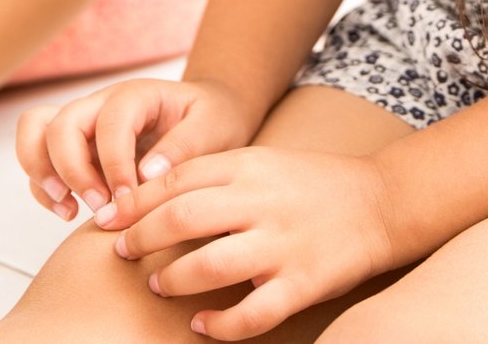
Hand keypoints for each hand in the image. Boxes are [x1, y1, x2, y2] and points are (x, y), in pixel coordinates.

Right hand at [17, 77, 259, 225]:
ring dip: (43, 172)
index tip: (129, 199)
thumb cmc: (212, 121)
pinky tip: (69, 212)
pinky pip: (37, 158)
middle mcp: (100, 104)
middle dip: (72, 170)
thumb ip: (184, 147)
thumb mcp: (213, 128)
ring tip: (69, 209)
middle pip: (59, 123)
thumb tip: (146, 174)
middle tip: (100, 206)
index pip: (109, 124)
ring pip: (35, 131)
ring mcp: (83, 123)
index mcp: (136, 95)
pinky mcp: (75, 146)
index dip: (114, 164)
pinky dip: (42, 187)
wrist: (208, 117)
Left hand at [104, 148, 404, 338]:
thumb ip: (213, 175)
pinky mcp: (302, 283)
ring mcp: (283, 244)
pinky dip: (220, 325)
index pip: (176, 179)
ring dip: (174, 279)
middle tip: (122, 252)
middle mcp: (262, 203)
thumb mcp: (261, 162)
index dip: (134, 201)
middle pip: (183, 217)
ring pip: (209, 266)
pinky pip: (252, 314)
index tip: (107, 218)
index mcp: (249, 166)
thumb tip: (149, 195)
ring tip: (159, 284)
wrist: (380, 202)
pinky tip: (202, 325)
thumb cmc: (311, 184)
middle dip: (142, 238)